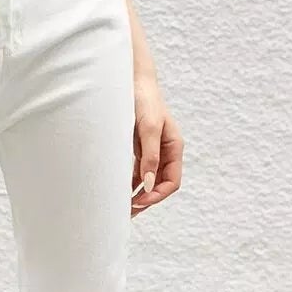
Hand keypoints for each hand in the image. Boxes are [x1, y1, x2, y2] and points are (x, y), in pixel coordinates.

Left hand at [130, 76, 181, 217]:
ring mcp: (151, 150)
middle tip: (128, 212)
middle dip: (146, 199)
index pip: (172, 181)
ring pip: (147, 180)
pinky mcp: (137, 146)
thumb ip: (150, 156)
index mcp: (173, 147)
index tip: (140, 201)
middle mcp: (164, 151)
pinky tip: (117, 190)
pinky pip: (135, 170)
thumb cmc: (144, 100)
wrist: (131, 79)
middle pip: (160, 184)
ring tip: (121, 207)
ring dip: (136, 193)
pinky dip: (128, 182)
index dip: (158, 194)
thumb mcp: (149, 128)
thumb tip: (149, 183)